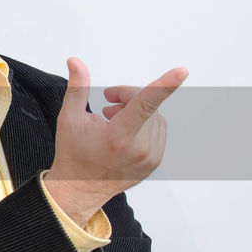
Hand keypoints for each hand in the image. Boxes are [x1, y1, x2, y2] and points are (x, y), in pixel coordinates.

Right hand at [46, 57, 188, 224]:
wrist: (79, 190)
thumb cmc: (73, 154)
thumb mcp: (69, 119)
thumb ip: (77, 88)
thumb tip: (75, 61)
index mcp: (118, 137)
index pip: (146, 104)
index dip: (165, 85)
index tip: (182, 72)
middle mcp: (139, 149)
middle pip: (146, 104)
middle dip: (128, 96)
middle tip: (108, 101)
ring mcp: (150, 157)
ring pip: (155, 116)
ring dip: (137, 110)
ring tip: (113, 117)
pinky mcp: (154, 162)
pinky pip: (158, 130)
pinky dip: (144, 123)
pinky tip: (124, 130)